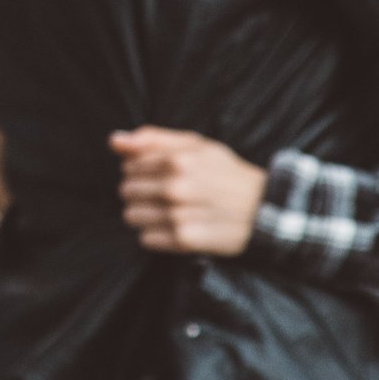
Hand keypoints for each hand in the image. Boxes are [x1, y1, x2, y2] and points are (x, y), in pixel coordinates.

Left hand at [111, 127, 267, 256]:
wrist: (264, 211)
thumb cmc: (227, 175)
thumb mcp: (198, 146)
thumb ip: (154, 139)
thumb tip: (114, 140)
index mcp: (177, 160)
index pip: (129, 164)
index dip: (140, 169)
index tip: (158, 174)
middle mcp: (175, 187)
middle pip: (126, 190)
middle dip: (139, 191)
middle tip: (163, 193)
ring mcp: (179, 215)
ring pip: (131, 215)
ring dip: (144, 214)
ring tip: (167, 211)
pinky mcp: (184, 240)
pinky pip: (147, 239)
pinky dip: (155, 234)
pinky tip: (174, 227)